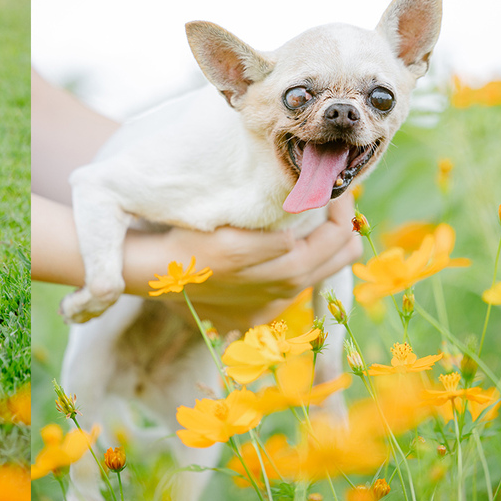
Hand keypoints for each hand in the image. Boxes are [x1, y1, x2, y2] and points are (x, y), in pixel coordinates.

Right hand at [123, 195, 362, 332]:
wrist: (156, 274)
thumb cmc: (192, 247)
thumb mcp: (233, 242)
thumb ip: (274, 245)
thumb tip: (302, 241)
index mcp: (287, 273)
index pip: (336, 239)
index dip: (343, 210)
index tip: (338, 186)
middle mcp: (286, 293)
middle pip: (335, 260)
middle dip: (341, 230)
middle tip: (338, 202)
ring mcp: (271, 306)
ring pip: (314, 274)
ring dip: (321, 248)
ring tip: (319, 224)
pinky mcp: (254, 314)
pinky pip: (289, 289)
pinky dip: (296, 268)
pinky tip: (285, 253)